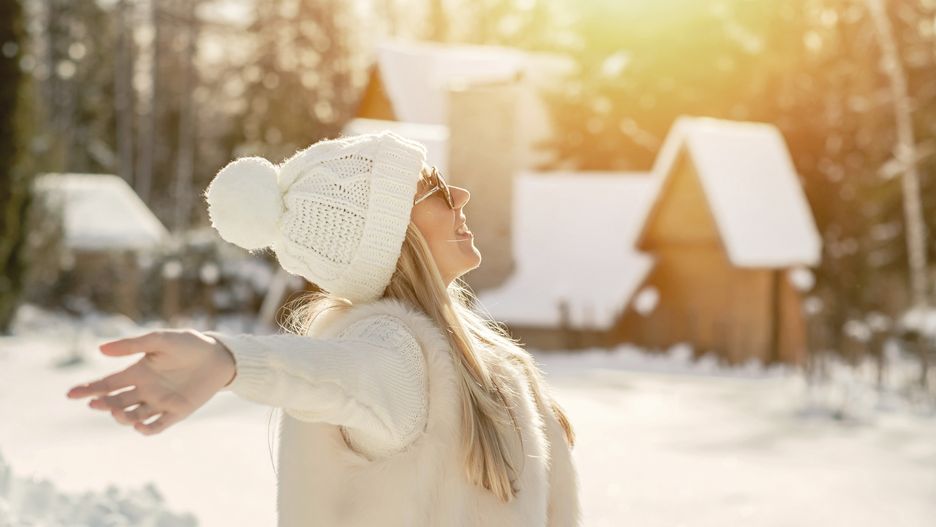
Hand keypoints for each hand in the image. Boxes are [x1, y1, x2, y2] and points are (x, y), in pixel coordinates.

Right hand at [66, 329, 236, 435]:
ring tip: (118, 413)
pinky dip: (147, 429)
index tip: (71, 394)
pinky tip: (140, 426)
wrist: (218, 356)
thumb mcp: (160, 340)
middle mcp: (144, 390)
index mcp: (137, 373)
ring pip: (133, 416)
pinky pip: (158, 425)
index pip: (107, 384)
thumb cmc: (188, 344)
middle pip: (117, 403)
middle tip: (98, 403)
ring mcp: (159, 403)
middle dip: (104, 405)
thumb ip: (132, 345)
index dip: (89, 390)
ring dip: (123, 418)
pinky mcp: (177, 412)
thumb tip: (101, 349)